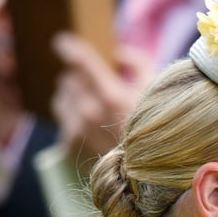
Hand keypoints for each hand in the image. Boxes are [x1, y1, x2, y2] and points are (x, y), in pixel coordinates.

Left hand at [50, 33, 153, 164]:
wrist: (148, 173)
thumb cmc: (155, 130)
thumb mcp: (156, 94)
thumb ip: (138, 64)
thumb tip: (118, 53)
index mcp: (110, 94)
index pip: (77, 59)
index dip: (68, 47)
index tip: (63, 43)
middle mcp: (89, 109)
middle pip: (69, 78)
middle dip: (79, 79)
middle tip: (94, 86)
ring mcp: (77, 127)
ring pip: (61, 97)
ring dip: (72, 96)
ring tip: (90, 105)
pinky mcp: (69, 143)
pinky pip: (62, 119)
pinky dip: (72, 117)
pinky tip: (88, 124)